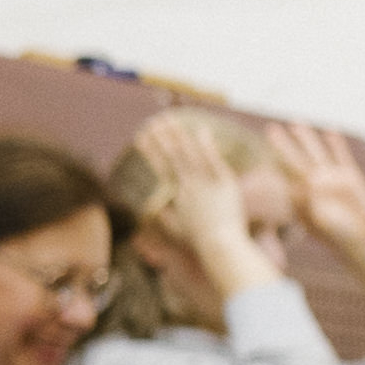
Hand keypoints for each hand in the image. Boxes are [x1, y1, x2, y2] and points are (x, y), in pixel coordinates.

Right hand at [127, 110, 268, 296]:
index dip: (150, 151)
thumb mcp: (176, 229)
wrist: (220, 244)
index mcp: (178, 194)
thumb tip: (154, 209)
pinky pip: (213, 160)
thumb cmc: (199, 240)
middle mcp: (189, 185)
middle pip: (173, 155)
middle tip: (153, 121)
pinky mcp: (224, 183)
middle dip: (162, 137)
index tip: (140, 138)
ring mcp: (206, 183)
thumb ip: (164, 216)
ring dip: (179, 136)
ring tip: (170, 120)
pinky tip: (201, 130)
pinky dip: (206, 145)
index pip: (161, 167)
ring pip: (190, 154)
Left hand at [264, 118, 364, 299]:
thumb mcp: (324, 222)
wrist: (363, 242)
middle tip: (270, 129)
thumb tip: (306, 193)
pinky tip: (330, 130)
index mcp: (305, 196)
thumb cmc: (339, 238)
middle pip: (298, 159)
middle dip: (285, 145)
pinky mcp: (351, 178)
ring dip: (307, 139)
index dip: (274, 164)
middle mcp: (316, 185)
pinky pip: (341, 156)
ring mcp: (333, 180)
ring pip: (317, 153)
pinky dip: (336, 144)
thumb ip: (313, 206)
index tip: (258, 155)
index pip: (285, 175)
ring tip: (296, 123)